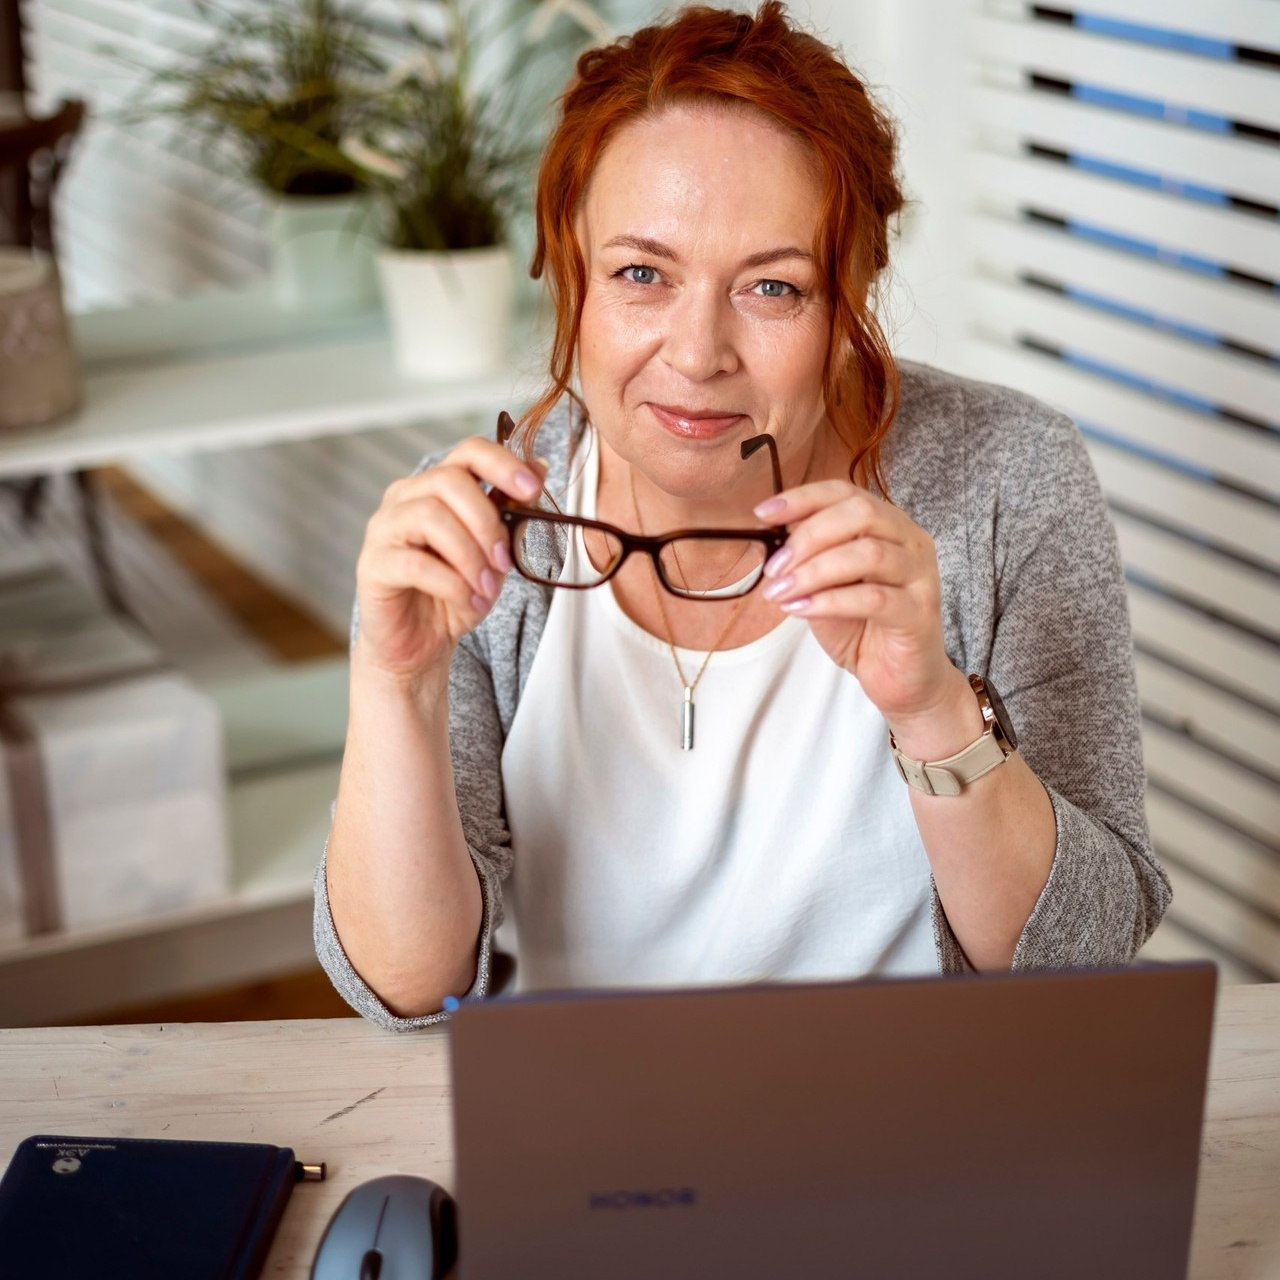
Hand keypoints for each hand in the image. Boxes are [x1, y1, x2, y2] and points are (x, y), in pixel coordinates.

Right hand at [354, 438, 543, 681]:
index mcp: (436, 486)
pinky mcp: (372, 564)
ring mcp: (384, 528)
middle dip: (486, 523)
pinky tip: (469, 602)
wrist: (421, 643)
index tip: (533, 490)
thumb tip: (541, 467)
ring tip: (486, 589)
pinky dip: (452, 585)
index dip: (503, 464)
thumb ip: (510, 513)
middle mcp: (405, 497)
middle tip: (505, 561)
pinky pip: (415, 563)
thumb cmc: (455, 593)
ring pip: (430, 517)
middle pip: (449, 481)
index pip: (468, 452)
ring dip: (470, 556)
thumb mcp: (494, 554)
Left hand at [754, 481, 961, 728]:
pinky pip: (873, 598)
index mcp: (887, 525)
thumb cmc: (863, 629)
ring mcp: (920, 576)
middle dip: (808, 537)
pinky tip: (801, 610)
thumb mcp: (824, 588)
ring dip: (814, 571)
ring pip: (867, 554)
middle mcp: (910, 541)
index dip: (803, 498)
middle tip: (774, 568)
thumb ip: (807, 563)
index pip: (845, 493)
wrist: (899, 679)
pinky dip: (830, 601)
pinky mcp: (919, 613)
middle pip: (860, 514)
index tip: (763, 513)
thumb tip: (771, 545)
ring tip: (780, 593)